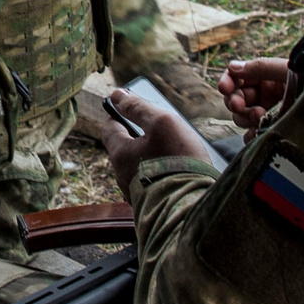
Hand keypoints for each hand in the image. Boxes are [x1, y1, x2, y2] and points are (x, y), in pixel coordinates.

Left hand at [97, 87, 213, 195]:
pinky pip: (154, 181)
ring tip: (176, 147)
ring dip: (154, 153)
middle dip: (140, 134)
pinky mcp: (155, 204)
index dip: (118, 112)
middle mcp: (124, 177)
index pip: (109, 128)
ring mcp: (138, 193)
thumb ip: (138, 107)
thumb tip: (117, 94)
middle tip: (159, 125)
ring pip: (141, 165)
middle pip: (126, 148)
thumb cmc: (177, 162)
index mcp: (121, 156)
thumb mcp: (161, 123)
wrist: (193, 209)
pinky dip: (163, 170)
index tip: (128, 103)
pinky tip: (181, 169)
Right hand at [218, 57, 294, 131]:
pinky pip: (251, 134)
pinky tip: (255, 133)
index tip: (224, 88)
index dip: (228, 81)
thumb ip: (262, 67)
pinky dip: (249, 135)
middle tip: (239, 106)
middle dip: (235, 102)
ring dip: (245, 118)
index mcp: (265, 75)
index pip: (237, 76)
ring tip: (260, 117)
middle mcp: (263, 93)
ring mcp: (267, 112)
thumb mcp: (289, 70)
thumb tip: (233, 68)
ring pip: (240, 117)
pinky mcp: (271, 129)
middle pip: (235, 98)